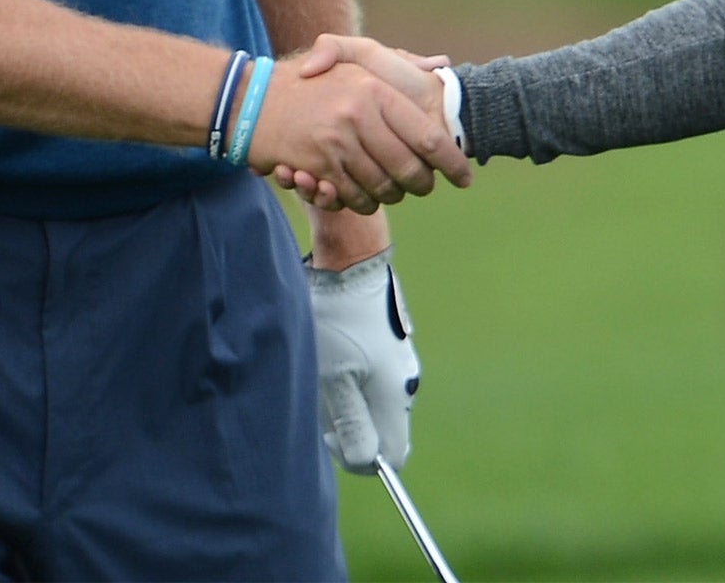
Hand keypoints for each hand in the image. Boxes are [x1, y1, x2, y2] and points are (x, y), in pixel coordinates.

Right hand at [251, 56, 469, 214]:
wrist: (251, 99)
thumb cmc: (310, 79)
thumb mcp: (352, 58)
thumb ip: (395, 60)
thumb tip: (438, 67)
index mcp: (375, 90)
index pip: (427, 137)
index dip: (451, 162)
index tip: (464, 177)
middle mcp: (359, 116)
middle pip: (410, 170)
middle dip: (423, 184)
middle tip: (426, 186)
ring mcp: (338, 143)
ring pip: (383, 188)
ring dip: (392, 195)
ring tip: (393, 189)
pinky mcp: (319, 167)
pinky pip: (354, 197)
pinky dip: (362, 202)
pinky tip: (363, 193)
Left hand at [306, 246, 418, 472]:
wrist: (349, 261)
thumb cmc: (334, 321)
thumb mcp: (333, 378)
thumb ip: (352, 424)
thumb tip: (368, 463)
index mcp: (394, 396)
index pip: (394, 454)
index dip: (361, 457)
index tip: (331, 435)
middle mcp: (404, 382)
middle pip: (379, 429)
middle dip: (347, 427)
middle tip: (319, 397)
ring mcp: (399, 361)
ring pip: (372, 402)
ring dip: (345, 399)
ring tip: (321, 368)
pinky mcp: (390, 344)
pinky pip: (371, 378)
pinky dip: (350, 376)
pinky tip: (330, 350)